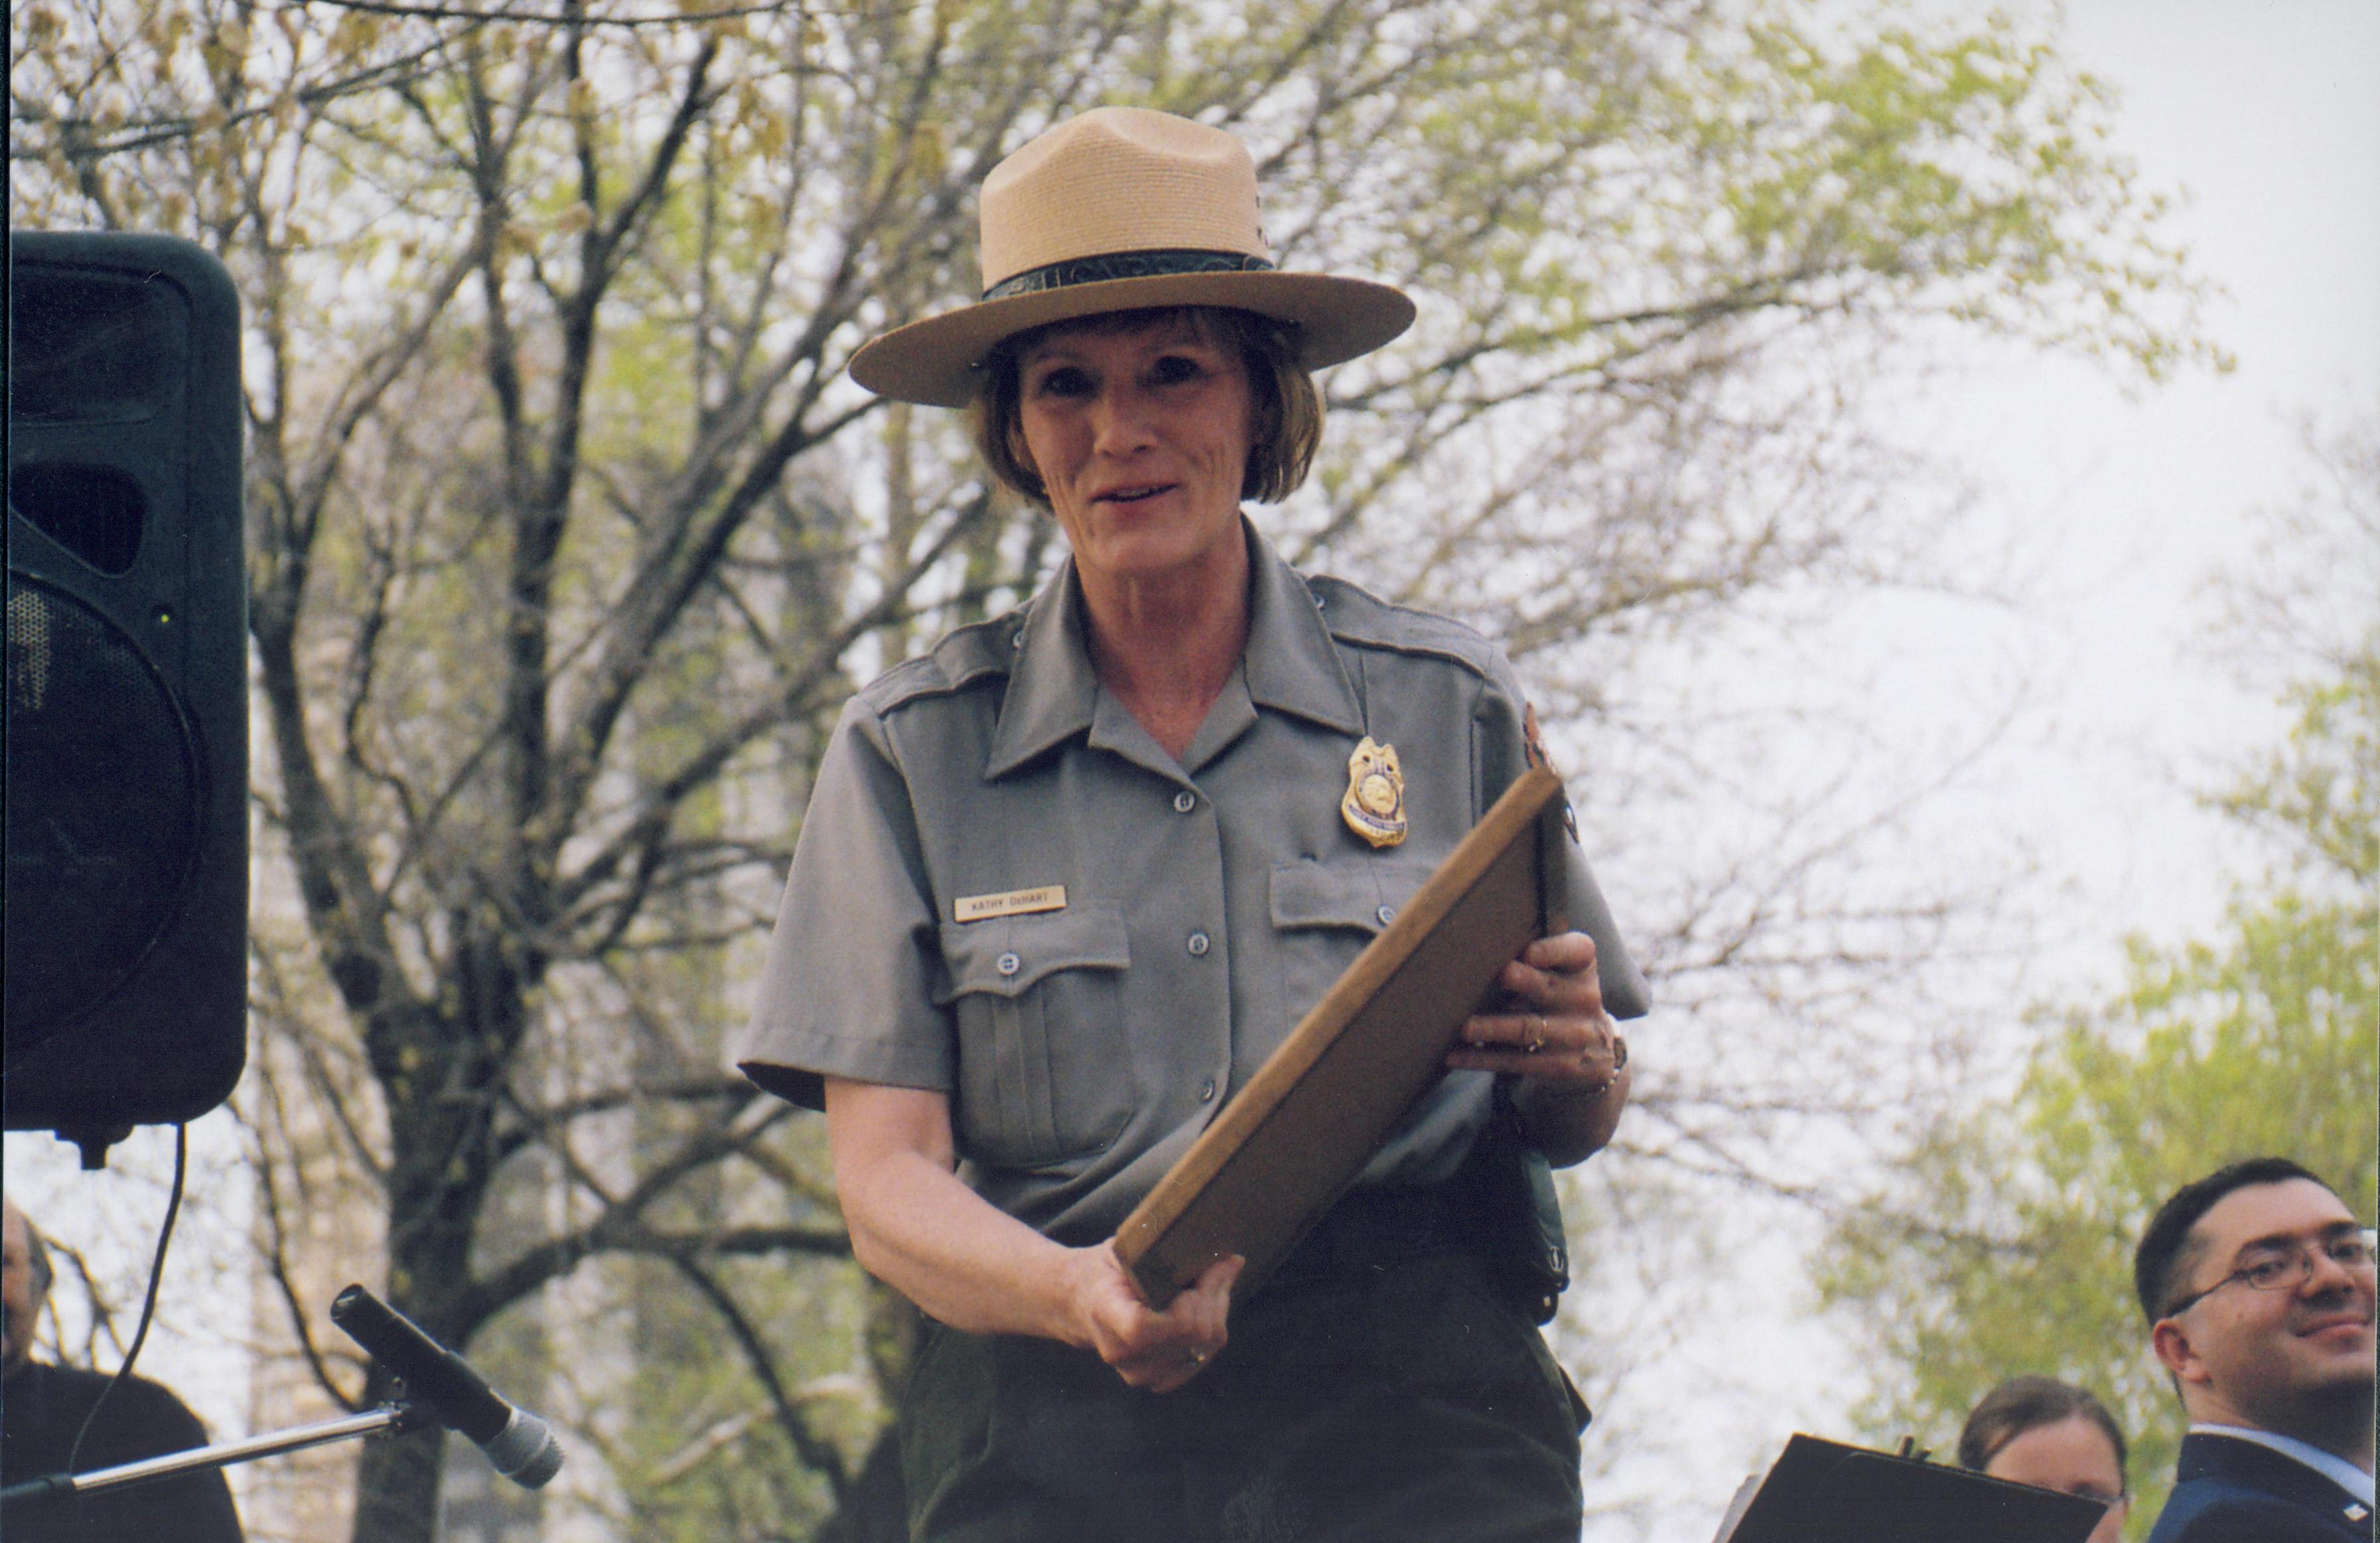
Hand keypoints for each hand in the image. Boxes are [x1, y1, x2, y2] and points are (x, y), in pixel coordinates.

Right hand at [1061, 1243, 1241, 1392]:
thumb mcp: (1126, 1250)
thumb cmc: (1106, 1270)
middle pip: (1189, 1333)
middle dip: (1211, 1293)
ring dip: (1217, 1308)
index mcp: (1104, 1313)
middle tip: (1215, 1266)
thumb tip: (1234, 1261)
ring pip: (1205, 1344)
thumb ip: (1173, 1253)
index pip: (1142, 1327)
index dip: (1181, 1306)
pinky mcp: (1157, 1380)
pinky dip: (1213, 1326)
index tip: (1194, 1274)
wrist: (1080, 1304)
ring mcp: (1139, 1372)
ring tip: (1208, 1282)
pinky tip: (1204, 1306)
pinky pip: (1205, 1353)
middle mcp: (1121, 1353)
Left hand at [1444, 930, 1626, 1096]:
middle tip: (1502, 974)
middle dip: (1525, 981)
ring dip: (1493, 1027)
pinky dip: (1480, 1058)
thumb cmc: (1560, 995)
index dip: (1553, 951)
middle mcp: (1583, 999)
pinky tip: (1454, 1055)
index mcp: (1581, 967)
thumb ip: (1534, 954)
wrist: (1594, 1052)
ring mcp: (1573, 1036)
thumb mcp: (1563, 971)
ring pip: (1527, 1028)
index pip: (1577, 951)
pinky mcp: (1559, 1066)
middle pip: (1547, 988)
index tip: (1528, 952)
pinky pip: (1514, 1061)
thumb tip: (1478, 941)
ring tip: (1465, 1026)